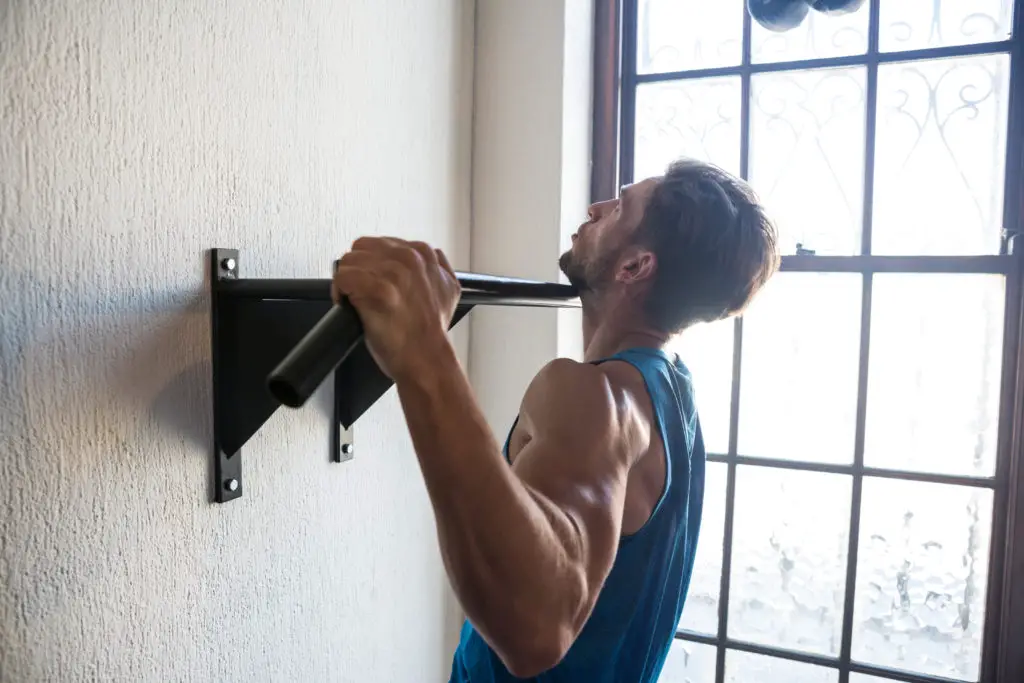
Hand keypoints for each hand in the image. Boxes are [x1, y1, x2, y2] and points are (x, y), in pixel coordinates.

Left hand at [332, 237, 460, 380]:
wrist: (427, 359)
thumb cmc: (431, 333)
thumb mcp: (449, 290)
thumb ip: (437, 267)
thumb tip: (428, 259)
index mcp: (423, 253)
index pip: (379, 244)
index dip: (370, 266)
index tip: (372, 284)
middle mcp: (409, 257)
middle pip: (361, 249)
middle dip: (356, 270)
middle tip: (359, 292)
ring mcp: (393, 272)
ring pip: (349, 261)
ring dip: (346, 282)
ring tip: (354, 300)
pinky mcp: (377, 289)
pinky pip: (342, 277)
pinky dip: (338, 291)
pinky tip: (348, 304)